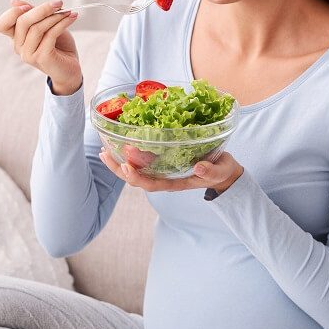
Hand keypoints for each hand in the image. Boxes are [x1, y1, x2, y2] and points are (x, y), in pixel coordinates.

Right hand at [0, 0, 81, 94]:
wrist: (70, 69)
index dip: (12, 13)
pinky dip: (62, 23)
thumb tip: (14, 1)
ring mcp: (28, 54)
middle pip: (22, 22)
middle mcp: (19, 47)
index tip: (29, 6)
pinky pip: (50, 35)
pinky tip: (71, 18)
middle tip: (59, 3)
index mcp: (17, 38)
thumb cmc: (58, 46)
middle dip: (42, 9)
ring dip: (56, 16)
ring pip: (37, 28)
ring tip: (69, 12)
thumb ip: (33, 14)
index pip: (2, 25)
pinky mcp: (41, 58)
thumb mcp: (46, 25)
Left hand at [99, 148, 243, 193]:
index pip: (151, 184)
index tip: (125, 167)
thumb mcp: (220, 171)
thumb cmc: (221, 172)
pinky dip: (129, 154)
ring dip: (118, 161)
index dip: (136, 178)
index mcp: (175, 183)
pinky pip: (142, 161)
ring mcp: (163, 171)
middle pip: (136, 179)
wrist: (224, 173)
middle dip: (118, 168)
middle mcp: (165, 179)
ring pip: (136, 170)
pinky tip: (119, 144)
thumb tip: (199, 167)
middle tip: (104, 154)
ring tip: (104, 150)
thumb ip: (210, 171)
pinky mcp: (163, 162)